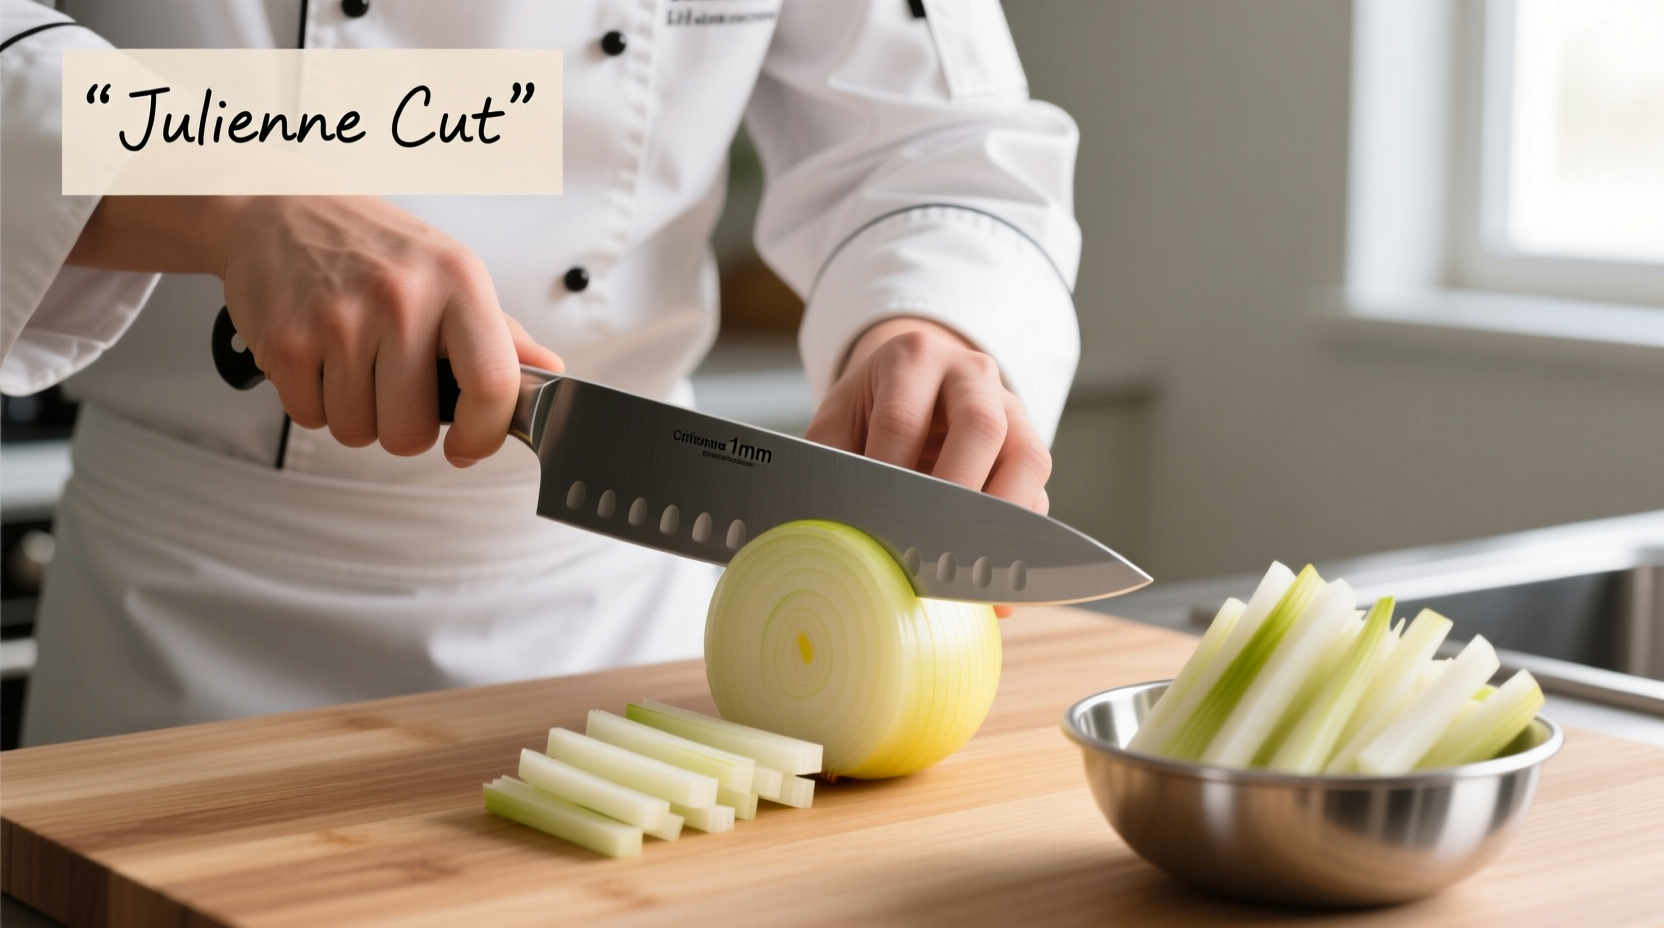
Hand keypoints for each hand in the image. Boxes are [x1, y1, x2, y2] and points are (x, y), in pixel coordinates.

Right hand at [70, 195, 562, 465]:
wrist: (280, 205)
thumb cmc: (373, 246)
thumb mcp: (451, 273)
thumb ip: (503, 334)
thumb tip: (551, 376)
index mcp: (458, 282)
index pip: (493, 384)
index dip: (483, 434)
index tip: (468, 444)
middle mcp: (401, 298)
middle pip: (411, 431)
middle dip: (404, 426)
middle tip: (395, 387)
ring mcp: (340, 320)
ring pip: (359, 431)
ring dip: (357, 413)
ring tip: (354, 361)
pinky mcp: (286, 341)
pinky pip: (312, 417)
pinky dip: (315, 400)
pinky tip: (321, 356)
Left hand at [806, 319, 1052, 615]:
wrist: (917, 381)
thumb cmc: (873, 408)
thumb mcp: (839, 420)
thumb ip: (830, 463)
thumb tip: (827, 526)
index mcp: (914, 359)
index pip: (903, 418)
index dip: (889, 474)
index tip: (874, 522)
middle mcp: (972, 374)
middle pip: (980, 427)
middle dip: (955, 491)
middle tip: (929, 544)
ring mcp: (1012, 409)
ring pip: (1027, 457)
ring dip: (1002, 514)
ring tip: (971, 563)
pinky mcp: (1031, 447)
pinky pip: (1038, 492)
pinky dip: (1018, 537)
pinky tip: (994, 580)